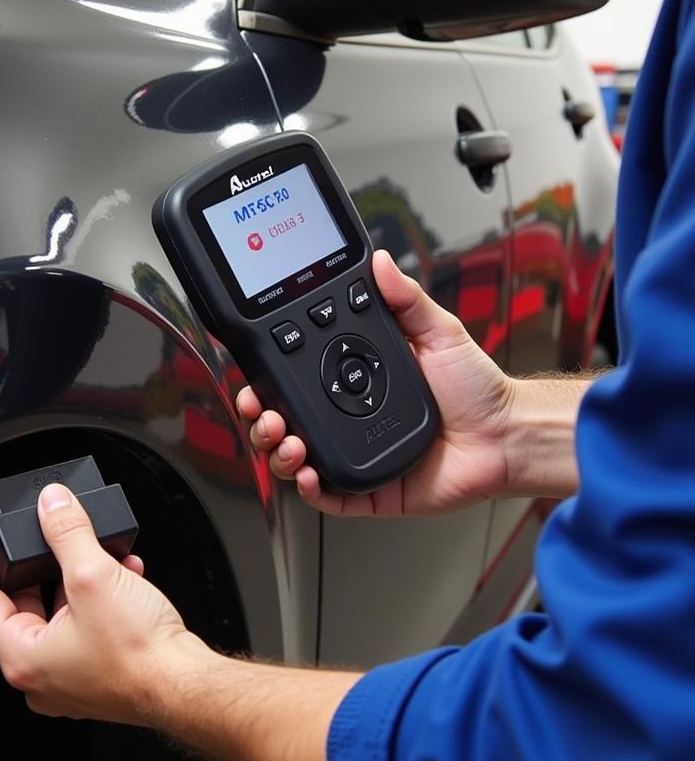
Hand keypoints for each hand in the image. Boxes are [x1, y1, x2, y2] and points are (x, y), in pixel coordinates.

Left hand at [0, 484, 208, 722]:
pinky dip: (97, 596)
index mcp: (21, 656)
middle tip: (37, 530)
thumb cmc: (140, 655)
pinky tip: (122, 573)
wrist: (185, 686)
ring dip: (72, 575)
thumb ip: (67, 533)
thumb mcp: (94, 576)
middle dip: (33, 561)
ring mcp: (68, 677)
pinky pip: (83, 625)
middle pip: (16, 602)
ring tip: (93, 549)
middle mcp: (38, 674)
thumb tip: (52, 504)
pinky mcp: (97, 673)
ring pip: (54, 612)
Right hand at [238, 249, 515, 516]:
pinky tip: (306, 473)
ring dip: (278, 453)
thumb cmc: (477, 389)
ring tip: (286, 440)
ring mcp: (356, 455)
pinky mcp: (371, 491)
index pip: (296, 385)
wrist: (506, 435)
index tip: (255, 379)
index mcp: (355, 385)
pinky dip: (309, 489)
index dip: (268, 385)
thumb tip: (380, 263)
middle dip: (262, 420)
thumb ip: (406, 299)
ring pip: (296, 462)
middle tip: (261, 411)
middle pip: (285, 425)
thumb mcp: (439, 332)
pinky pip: (330, 497)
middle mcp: (348, 422)